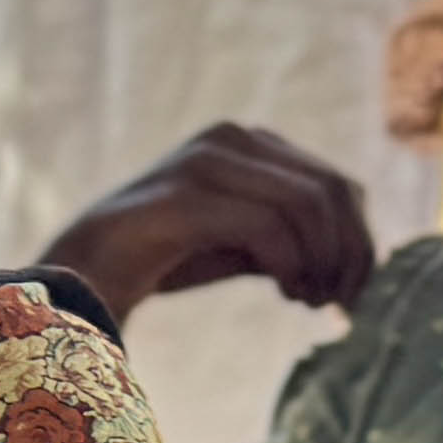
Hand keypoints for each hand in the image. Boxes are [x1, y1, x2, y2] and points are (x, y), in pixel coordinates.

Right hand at [40, 118, 376, 319]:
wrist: (80, 274)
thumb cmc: (164, 259)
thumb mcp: (244, 239)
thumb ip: (294, 231)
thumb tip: (361, 253)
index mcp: (248, 141)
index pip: (337, 184)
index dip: (360, 241)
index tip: (350, 295)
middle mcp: (231, 138)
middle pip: (333, 191)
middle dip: (350, 253)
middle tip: (339, 304)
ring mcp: (206, 162)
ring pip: (309, 205)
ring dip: (322, 262)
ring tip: (306, 300)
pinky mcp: (186, 195)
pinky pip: (268, 226)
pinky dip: (290, 264)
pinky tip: (284, 291)